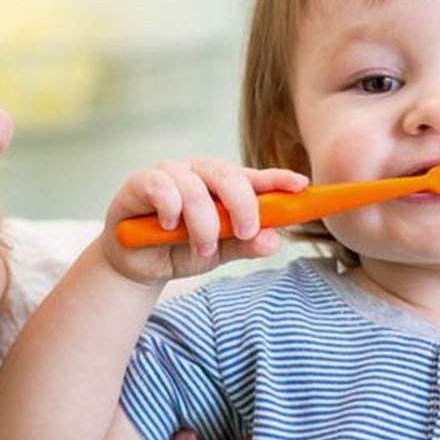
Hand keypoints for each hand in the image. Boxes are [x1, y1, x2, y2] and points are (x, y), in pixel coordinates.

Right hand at [103, 158, 307, 285]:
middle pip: (228, 175)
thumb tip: (275, 240)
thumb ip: (245, 245)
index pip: (254, 178)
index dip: (278, 179)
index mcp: (222, 185)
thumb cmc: (180, 250)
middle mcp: (198, 173)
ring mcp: (169, 173)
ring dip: (202, 223)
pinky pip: (161, 186)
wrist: (138, 266)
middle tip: (245, 232)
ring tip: (201, 248)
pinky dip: (170, 208)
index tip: (301, 186)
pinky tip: (167, 226)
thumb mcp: (219, 253)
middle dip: (242, 205)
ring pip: (195, 187)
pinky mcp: (140, 182)